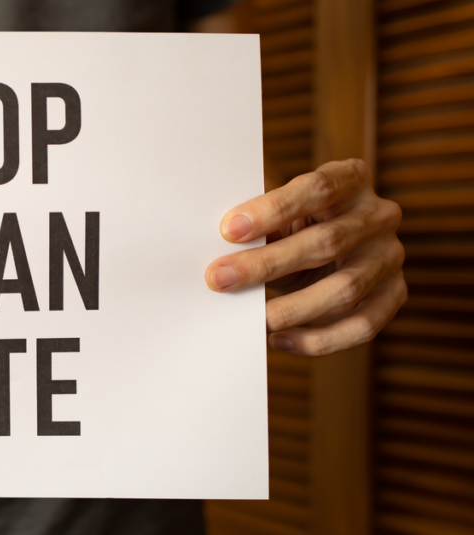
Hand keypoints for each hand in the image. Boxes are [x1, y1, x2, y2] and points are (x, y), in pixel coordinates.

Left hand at [205, 159, 405, 356]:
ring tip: (252, 319)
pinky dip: (319, 339)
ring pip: (346, 289)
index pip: (318, 189)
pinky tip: (279, 339)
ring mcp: (390, 256)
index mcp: (351, 179)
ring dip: (292, 309)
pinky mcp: (395, 294)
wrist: (334, 246)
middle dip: (267, 263)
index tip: (228, 230)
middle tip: (219, 279)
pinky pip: (362, 325)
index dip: (273, 210)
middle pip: (327, 242)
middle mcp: (380, 215)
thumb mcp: (281, 215)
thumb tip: (222, 261)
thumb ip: (260, 229)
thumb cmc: (295, 225)